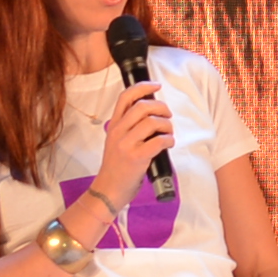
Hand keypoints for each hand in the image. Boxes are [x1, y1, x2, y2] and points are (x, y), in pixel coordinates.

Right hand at [96, 77, 176, 204]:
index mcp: (113, 125)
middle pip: (143, 106)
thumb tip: (151, 112)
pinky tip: (169, 144)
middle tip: (167, 115)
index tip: (156, 86)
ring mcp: (126, 144)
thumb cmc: (116, 167)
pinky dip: (169, 140)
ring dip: (167, 125)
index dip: (143, 87)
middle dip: (161, 107)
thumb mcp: (115, 141)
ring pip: (153, 122)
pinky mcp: (137, 157)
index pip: (125, 97)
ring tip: (168, 133)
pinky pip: (159, 141)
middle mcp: (118, 131)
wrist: (108, 190)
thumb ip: (127, 126)